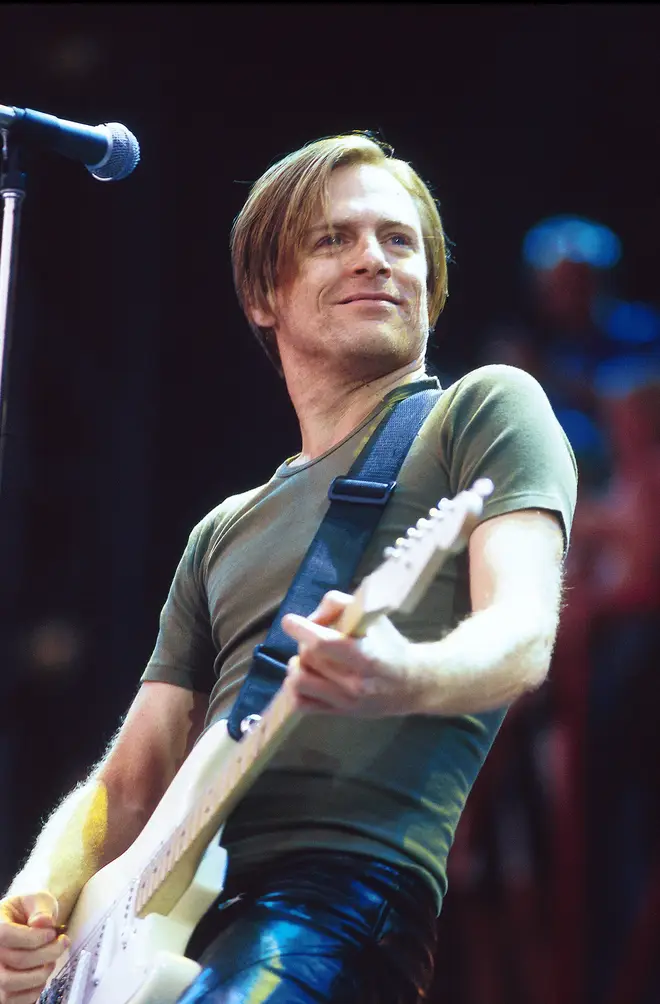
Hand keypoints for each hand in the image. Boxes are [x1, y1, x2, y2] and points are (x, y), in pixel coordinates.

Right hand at [0, 892, 68, 1003]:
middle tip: (62, 944)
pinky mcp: (1, 990)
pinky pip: (13, 1000)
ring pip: (12, 984)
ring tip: (51, 961)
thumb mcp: (36, 900)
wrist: (26, 922)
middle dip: (47, 954)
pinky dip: (33, 991)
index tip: (52, 933)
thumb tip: (43, 922)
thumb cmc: (30, 911)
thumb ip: (40, 908)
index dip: (33, 937)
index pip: (6, 935)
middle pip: (15, 960)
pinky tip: (42, 974)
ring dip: (40, 974)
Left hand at [281, 590, 415, 716]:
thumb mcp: (373, 616)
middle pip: (310, 657)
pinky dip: (294, 688)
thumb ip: (340, 605)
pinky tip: (304, 675)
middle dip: (306, 641)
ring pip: (299, 681)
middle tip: (315, 636)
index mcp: (366, 657)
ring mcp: (344, 701)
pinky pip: (301, 703)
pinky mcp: (338, 713)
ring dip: (297, 664)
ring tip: (308, 658)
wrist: (411, 684)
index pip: (324, 644)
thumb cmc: (390, 645)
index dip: (302, 630)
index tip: (289, 621)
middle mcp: (354, 683)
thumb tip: (312, 618)